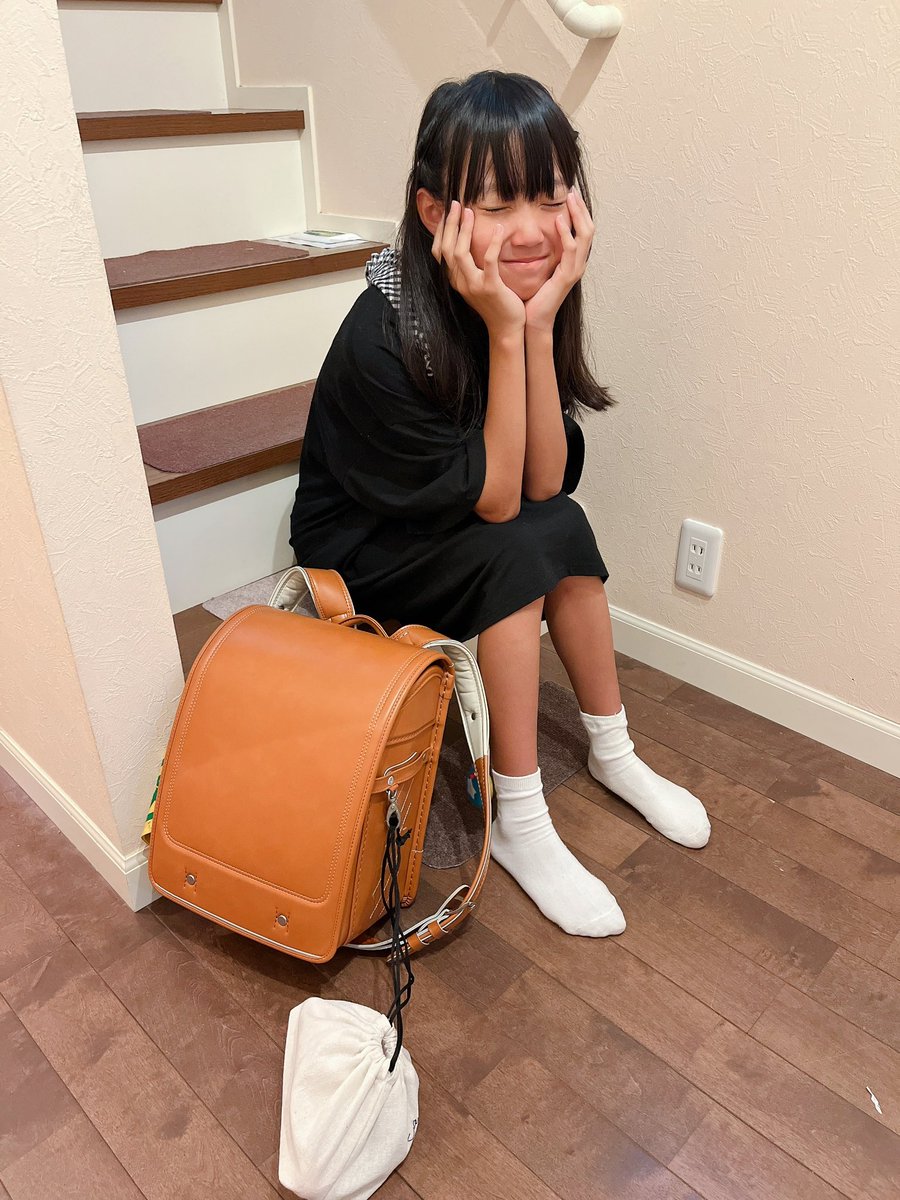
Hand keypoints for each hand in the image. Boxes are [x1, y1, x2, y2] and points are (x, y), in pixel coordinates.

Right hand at [432, 199, 525, 338]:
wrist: (506, 329)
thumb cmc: (495, 305)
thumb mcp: (477, 284)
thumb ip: (470, 267)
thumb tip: (468, 246)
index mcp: (455, 280)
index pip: (439, 252)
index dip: (441, 231)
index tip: (448, 212)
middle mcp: (460, 282)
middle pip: (446, 248)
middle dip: (450, 223)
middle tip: (456, 204)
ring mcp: (473, 285)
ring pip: (460, 252)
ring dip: (464, 229)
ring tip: (470, 211)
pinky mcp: (490, 287)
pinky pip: (488, 261)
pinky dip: (492, 242)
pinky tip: (499, 229)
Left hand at [523, 186, 593, 333]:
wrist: (533, 318)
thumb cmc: (534, 295)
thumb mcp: (540, 267)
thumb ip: (543, 250)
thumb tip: (534, 232)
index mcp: (573, 261)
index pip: (583, 230)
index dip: (579, 212)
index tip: (569, 195)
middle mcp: (578, 263)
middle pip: (589, 229)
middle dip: (581, 209)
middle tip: (572, 191)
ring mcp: (575, 270)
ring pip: (585, 236)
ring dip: (577, 215)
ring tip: (569, 199)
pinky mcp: (567, 276)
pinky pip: (571, 250)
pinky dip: (567, 234)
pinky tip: (559, 221)